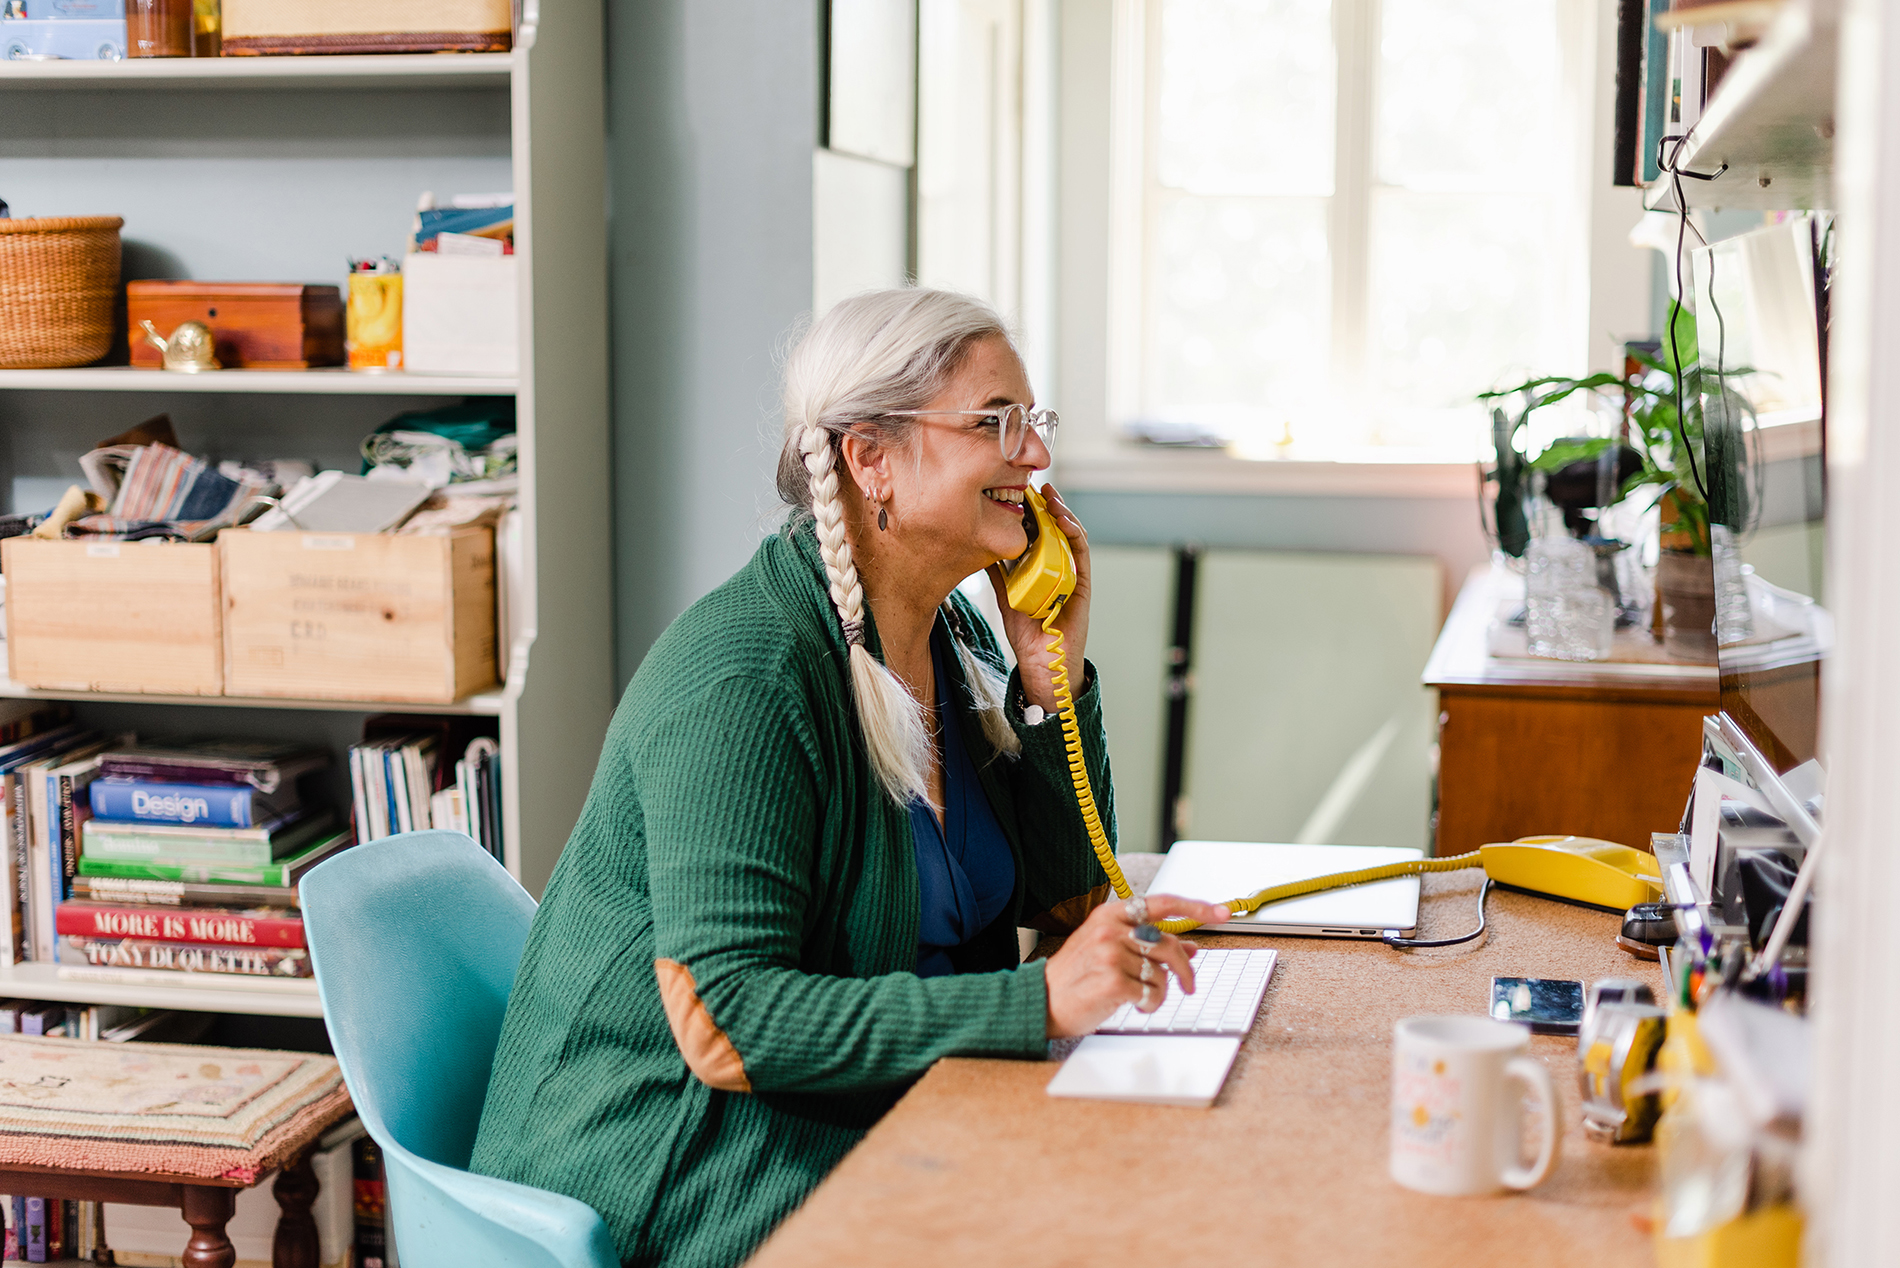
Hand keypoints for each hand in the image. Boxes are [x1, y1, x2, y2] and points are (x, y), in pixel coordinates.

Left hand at [987, 483, 1090, 714]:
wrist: (1040, 662)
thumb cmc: (1027, 630)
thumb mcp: (1004, 594)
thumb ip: (997, 572)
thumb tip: (979, 548)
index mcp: (1043, 566)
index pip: (1040, 531)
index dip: (1032, 510)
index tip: (1019, 490)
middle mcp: (1060, 565)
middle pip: (1056, 527)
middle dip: (1046, 504)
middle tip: (1034, 485)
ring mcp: (1073, 572)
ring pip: (1071, 534)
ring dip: (1062, 513)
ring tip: (1049, 497)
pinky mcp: (1082, 583)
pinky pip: (1081, 553)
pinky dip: (1074, 534)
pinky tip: (1063, 521)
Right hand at [1043, 893, 1231, 1037]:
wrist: (1043, 1001)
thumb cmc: (1078, 976)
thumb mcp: (1110, 950)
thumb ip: (1148, 944)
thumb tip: (1191, 946)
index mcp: (1111, 914)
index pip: (1163, 903)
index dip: (1196, 908)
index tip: (1223, 913)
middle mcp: (1111, 929)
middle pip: (1170, 943)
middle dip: (1186, 968)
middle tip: (1189, 985)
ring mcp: (1110, 954)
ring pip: (1163, 972)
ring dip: (1160, 991)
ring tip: (1142, 997)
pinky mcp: (1112, 981)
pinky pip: (1153, 993)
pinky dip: (1151, 1004)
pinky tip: (1135, 1005)